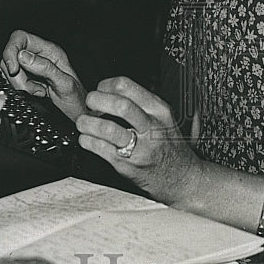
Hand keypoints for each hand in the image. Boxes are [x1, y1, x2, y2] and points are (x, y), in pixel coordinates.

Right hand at [0, 30, 86, 122]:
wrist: (77, 112)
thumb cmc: (77, 98)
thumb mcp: (64, 83)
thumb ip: (45, 68)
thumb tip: (22, 56)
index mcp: (49, 50)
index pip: (20, 38)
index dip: (11, 51)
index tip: (14, 69)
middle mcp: (38, 56)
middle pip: (11, 56)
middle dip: (17, 76)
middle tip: (33, 89)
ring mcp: (30, 68)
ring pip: (8, 70)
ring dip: (19, 84)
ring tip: (37, 92)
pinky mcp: (25, 79)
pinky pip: (10, 80)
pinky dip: (18, 90)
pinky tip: (34, 94)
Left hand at [75, 76, 202, 204]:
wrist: (181, 177)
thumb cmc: (168, 145)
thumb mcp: (163, 117)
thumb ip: (141, 103)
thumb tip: (108, 92)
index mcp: (158, 110)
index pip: (127, 86)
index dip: (106, 85)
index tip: (100, 90)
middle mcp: (151, 127)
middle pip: (119, 105)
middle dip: (96, 101)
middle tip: (89, 104)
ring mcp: (140, 147)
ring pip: (108, 128)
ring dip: (88, 123)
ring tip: (83, 122)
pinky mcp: (128, 165)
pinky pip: (100, 149)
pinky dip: (87, 141)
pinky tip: (87, 139)